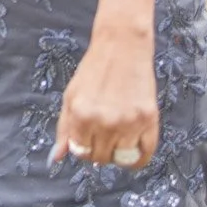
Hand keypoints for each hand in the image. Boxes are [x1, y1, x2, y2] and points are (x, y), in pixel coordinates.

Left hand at [51, 22, 158, 170]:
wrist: (122, 47)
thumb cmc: (94, 70)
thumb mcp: (71, 96)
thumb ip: (64, 128)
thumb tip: (57, 158)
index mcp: (81, 115)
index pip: (81, 152)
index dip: (83, 149)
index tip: (88, 141)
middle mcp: (105, 122)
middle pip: (101, 158)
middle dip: (100, 151)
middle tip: (103, 136)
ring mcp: (129, 122)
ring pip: (122, 159)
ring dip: (119, 154)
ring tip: (118, 138)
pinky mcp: (149, 119)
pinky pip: (145, 154)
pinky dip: (138, 159)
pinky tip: (134, 150)